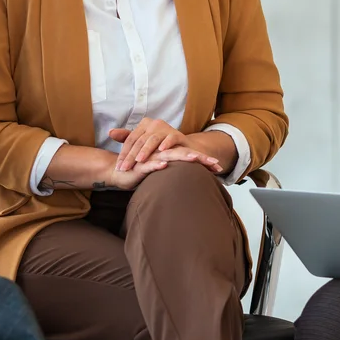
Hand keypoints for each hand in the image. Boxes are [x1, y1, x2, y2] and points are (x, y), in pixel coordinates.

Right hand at [96, 145, 222, 189]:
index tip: (219, 168)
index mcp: (169, 156)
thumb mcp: (161, 176)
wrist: (119, 171)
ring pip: (169, 156)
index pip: (189, 157)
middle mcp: (163, 155)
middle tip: (216, 164)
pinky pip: (149, 165)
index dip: (204, 161)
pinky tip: (164, 165)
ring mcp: (152, 159)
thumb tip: (193, 185)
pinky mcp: (140, 165)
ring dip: (183, 157)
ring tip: (196, 158)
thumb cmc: (142, 173)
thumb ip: (175, 175)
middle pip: (185, 154)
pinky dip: (156, 165)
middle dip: (201, 159)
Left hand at [111, 119, 192, 171]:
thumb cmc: (159, 147)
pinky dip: (166, 144)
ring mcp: (166, 128)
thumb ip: (127, 137)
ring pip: (153, 139)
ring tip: (139, 160)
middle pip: (140, 141)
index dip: (124, 153)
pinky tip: (161, 151)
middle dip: (131, 156)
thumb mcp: (142, 142)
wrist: (183, 148)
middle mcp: (154, 124)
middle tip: (124, 168)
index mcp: (144, 125)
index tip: (118, 167)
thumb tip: (110, 132)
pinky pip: (171, 138)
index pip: (130, 140)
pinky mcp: (178, 134)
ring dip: (146, 150)